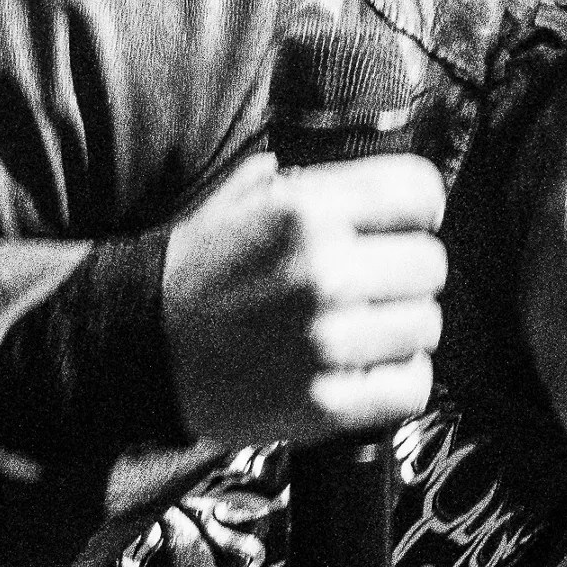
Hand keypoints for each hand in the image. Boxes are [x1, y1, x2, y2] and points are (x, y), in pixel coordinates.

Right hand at [163, 152, 446, 448]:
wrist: (136, 349)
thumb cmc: (194, 271)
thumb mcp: (240, 199)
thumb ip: (308, 179)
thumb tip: (369, 164)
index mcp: (303, 209)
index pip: (419, 191)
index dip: (418, 209)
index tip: (404, 226)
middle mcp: (321, 270)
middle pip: (430, 263)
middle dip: (406, 274)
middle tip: (375, 287)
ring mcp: (325, 340)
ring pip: (425, 325)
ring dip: (402, 330)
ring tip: (364, 331)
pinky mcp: (324, 402)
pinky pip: (412, 387)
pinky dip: (398, 381)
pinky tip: (368, 372)